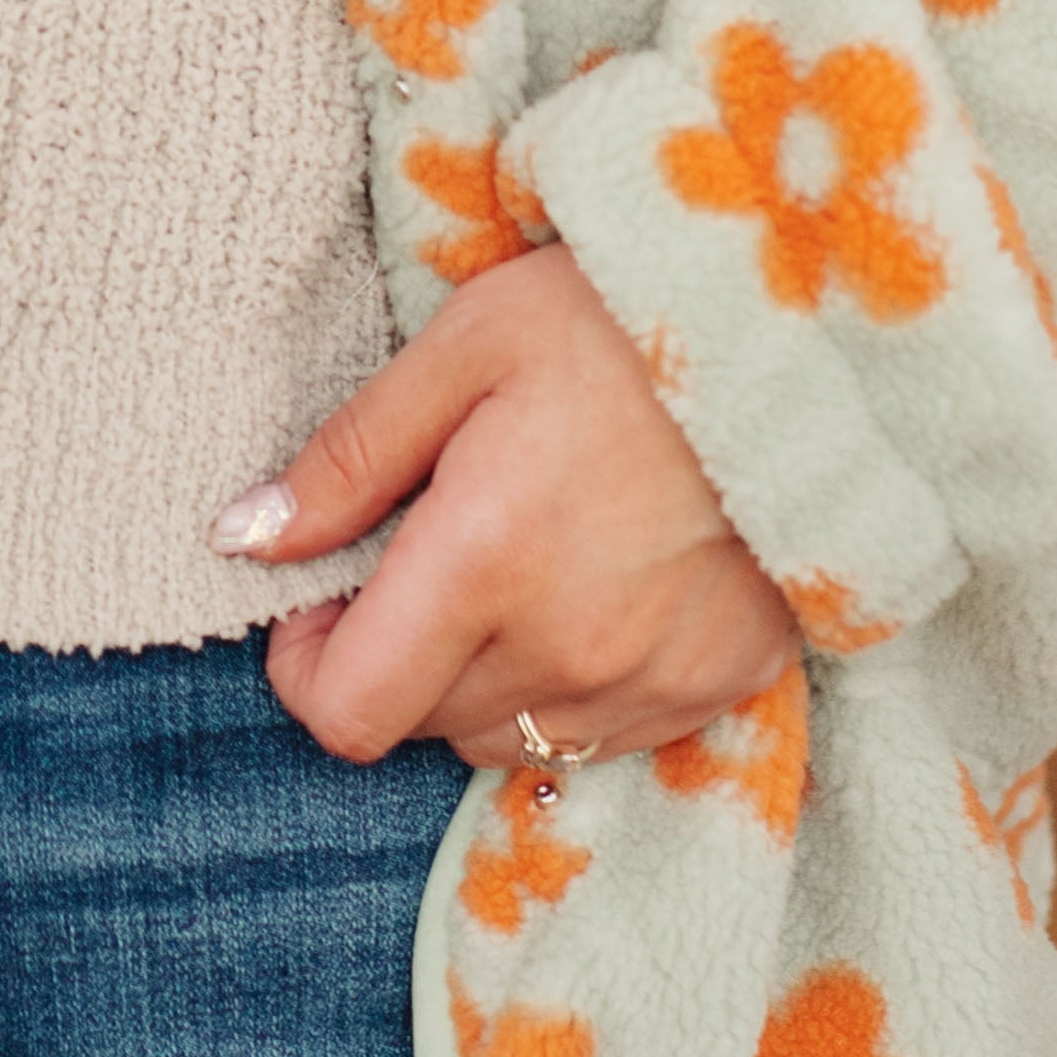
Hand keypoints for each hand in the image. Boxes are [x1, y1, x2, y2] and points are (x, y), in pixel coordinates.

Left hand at [232, 247, 797, 772]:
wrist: (812, 335)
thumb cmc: (620, 317)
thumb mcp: (464, 348)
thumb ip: (351, 459)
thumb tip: (245, 536)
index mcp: (484, 566)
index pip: (348, 713)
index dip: (308, 666)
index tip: (322, 597)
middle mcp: (566, 653)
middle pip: (421, 724)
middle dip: (395, 653)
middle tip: (423, 550)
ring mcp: (652, 683)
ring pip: (509, 738)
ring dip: (481, 677)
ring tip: (513, 564)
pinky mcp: (720, 685)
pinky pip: (603, 734)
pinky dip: (571, 682)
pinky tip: (593, 586)